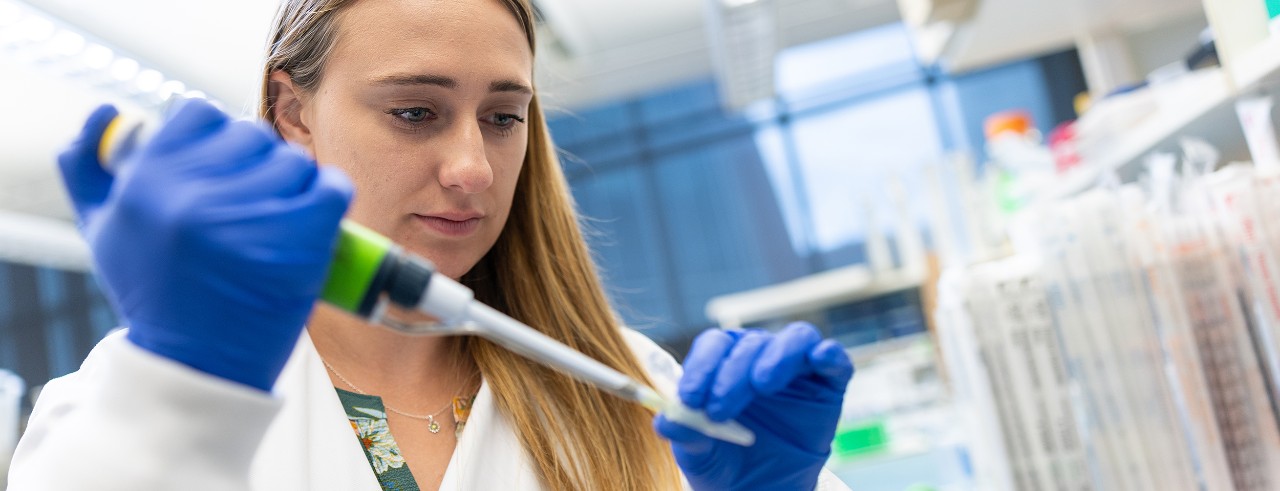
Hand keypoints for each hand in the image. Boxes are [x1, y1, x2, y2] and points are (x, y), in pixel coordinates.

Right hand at [57, 100, 352, 390]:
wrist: (197, 366)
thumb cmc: (154, 294)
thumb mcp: (104, 231)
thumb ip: (88, 167)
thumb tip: (106, 111)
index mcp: (146, 181)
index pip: (199, 112)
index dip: (213, 141)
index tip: (218, 173)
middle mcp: (196, 193)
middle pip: (250, 135)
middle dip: (252, 166)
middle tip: (247, 207)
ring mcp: (252, 215)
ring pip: (292, 161)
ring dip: (290, 187)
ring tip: (273, 225)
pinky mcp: (302, 237)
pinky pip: (333, 186)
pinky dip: (328, 198)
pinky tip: (311, 221)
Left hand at [655, 323, 853, 490]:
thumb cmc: (727, 464)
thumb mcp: (699, 454)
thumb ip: (685, 432)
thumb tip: (666, 419)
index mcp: (725, 365)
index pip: (714, 345)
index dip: (703, 365)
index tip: (691, 397)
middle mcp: (761, 357)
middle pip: (750, 344)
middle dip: (733, 374)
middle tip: (720, 408)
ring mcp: (798, 369)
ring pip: (794, 338)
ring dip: (778, 355)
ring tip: (762, 384)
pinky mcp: (829, 384)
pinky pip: (833, 358)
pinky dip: (827, 354)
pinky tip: (818, 359)